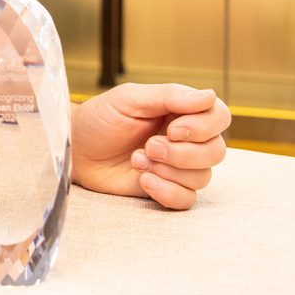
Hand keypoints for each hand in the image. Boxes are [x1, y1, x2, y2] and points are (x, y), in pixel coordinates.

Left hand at [70, 82, 230, 209]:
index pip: (219, 117)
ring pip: (203, 177)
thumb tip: (210, 95)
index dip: (204, 127)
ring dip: (169, 171)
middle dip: (183, 153)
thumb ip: (170, 96)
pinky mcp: (165, 189)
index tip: (174, 129)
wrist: (75, 148)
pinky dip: (168, 191)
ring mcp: (176, 167)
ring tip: (137, 160)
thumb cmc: (100, 118)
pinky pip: (187, 200)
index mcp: (181, 112)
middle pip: (216, 151)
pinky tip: (144, 180)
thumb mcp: (130, 99)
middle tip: (149, 147)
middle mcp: (185, 140)